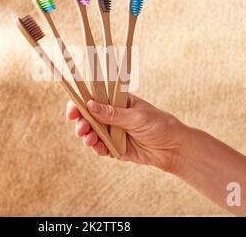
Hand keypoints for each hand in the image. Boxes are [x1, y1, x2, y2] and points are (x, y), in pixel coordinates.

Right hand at [66, 94, 188, 172]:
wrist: (173, 149)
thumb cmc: (159, 125)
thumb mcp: (136, 117)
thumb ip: (113, 113)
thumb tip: (90, 105)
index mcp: (117, 101)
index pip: (94, 97)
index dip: (80, 102)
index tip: (72, 110)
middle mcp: (112, 115)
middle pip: (88, 116)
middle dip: (81, 122)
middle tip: (81, 128)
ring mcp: (112, 131)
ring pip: (91, 132)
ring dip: (86, 135)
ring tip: (90, 139)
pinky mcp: (114, 147)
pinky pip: (99, 147)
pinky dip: (96, 147)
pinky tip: (98, 147)